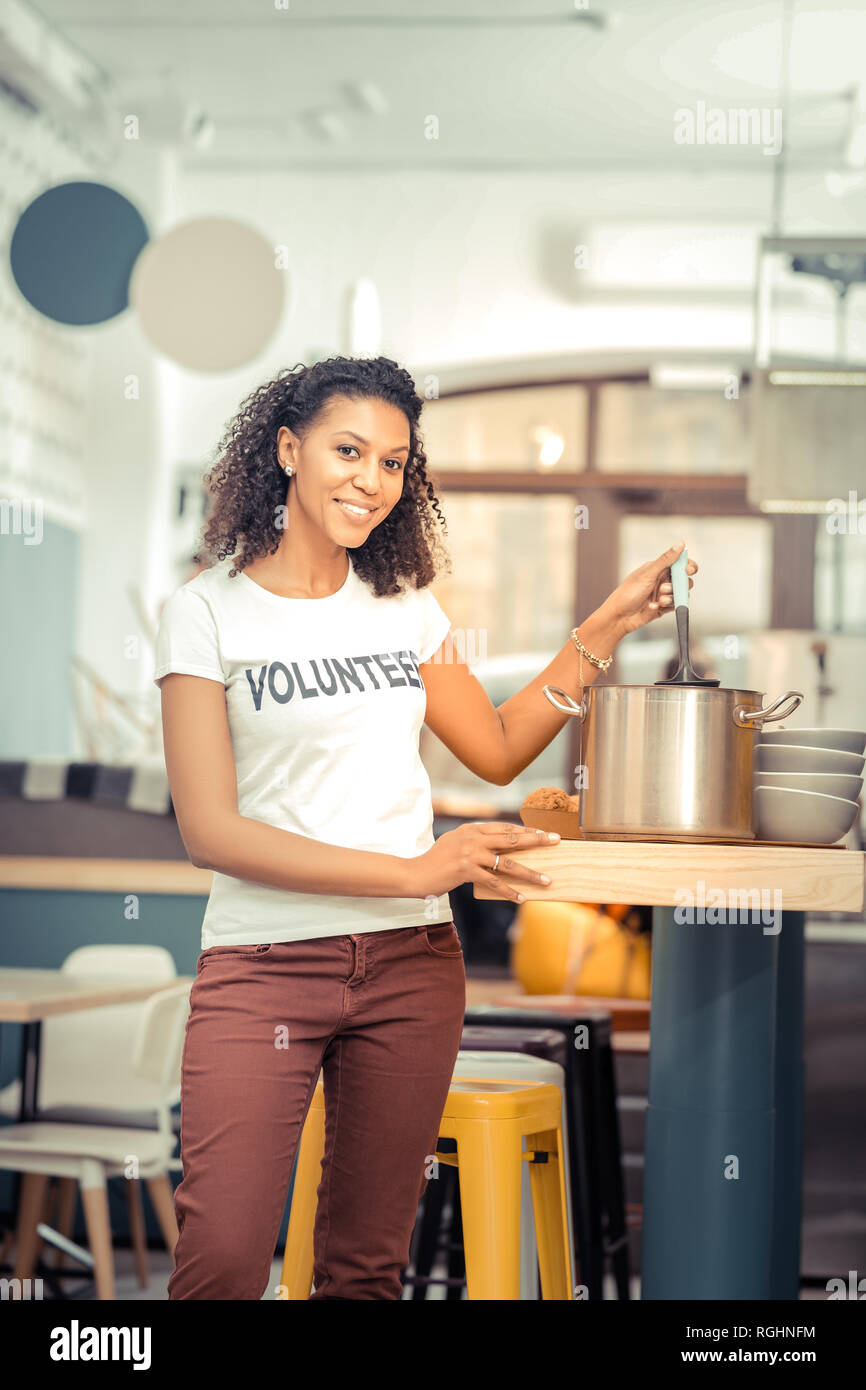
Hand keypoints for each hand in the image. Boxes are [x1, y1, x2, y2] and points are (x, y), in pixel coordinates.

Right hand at [407, 822, 560, 903]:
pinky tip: (521, 898)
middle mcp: (473, 838)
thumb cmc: (437, 861)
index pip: (505, 827)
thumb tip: (498, 848)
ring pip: (508, 863)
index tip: (544, 832)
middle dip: (537, 840)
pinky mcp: (466, 871)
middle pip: (512, 839)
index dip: (527, 830)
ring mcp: (469, 854)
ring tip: (547, 880)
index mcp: (472, 829)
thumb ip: (475, 841)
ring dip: (530, 873)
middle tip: (556, 841)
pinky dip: (509, 892)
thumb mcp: (455, 842)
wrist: (416, 874)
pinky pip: (494, 882)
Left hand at [603, 541, 698, 637]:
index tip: (688, 571)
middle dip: (678, 585)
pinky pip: (675, 606)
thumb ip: (666, 560)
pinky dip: (666, 607)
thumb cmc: (628, 593)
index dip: (688, 566)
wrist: (619, 617)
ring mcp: (663, 594)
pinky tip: (652, 607)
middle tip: (665, 588)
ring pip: (680, 594)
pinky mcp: (663, 607)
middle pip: (684, 580)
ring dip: (671, 597)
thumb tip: (681, 543)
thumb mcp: (648, 574)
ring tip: (659, 600)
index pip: (680, 563)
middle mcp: (662, 580)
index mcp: (658, 568)